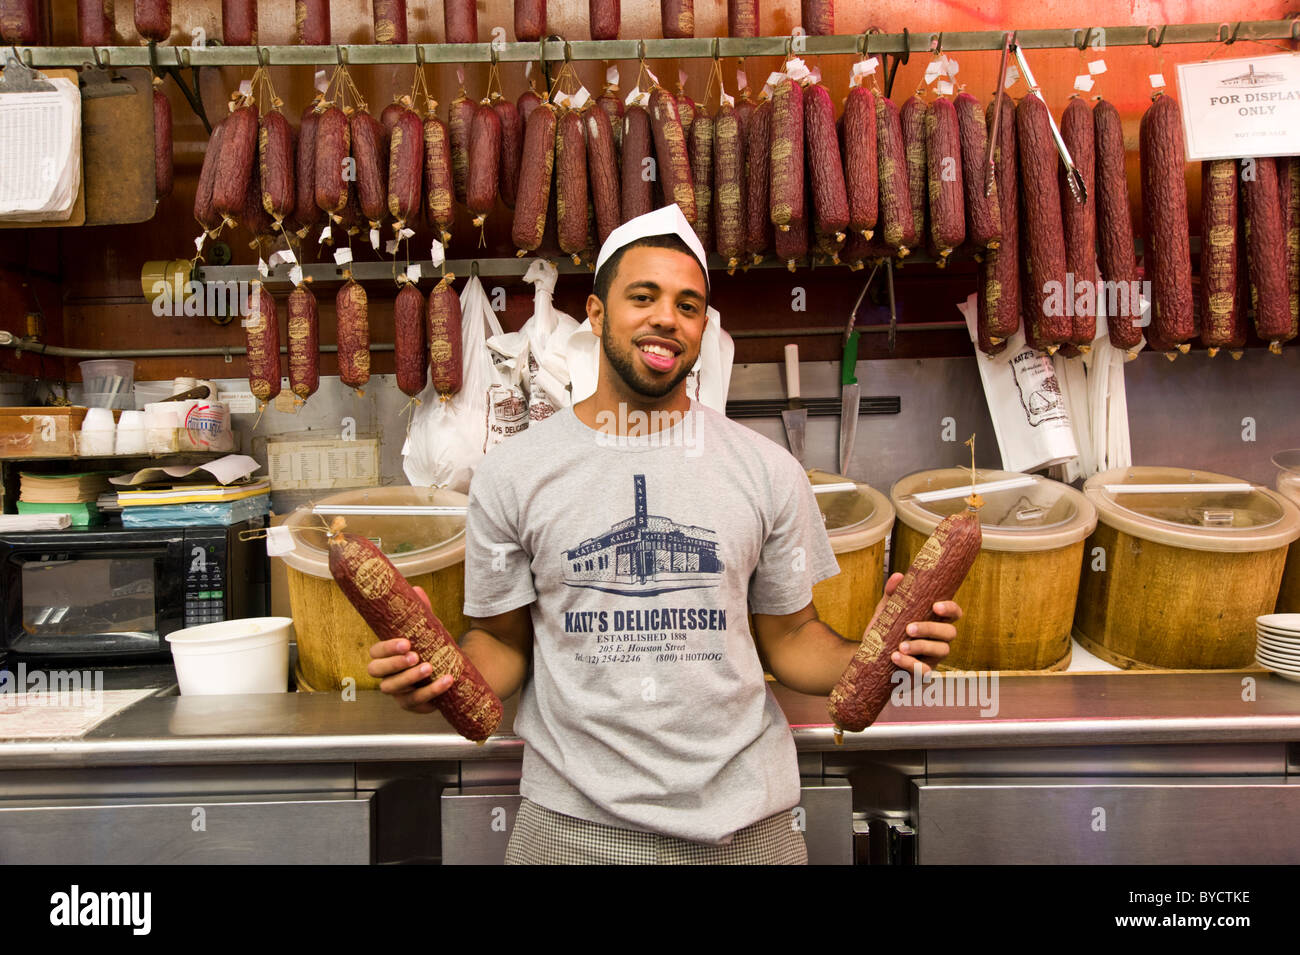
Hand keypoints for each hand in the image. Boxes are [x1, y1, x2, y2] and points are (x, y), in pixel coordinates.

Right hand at [365, 586, 454, 713]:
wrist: (450, 670)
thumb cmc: (431, 649)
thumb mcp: (428, 630)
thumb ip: (421, 613)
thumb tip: (416, 589)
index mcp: (386, 656)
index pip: (375, 653)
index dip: (387, 649)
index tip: (406, 642)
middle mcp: (387, 675)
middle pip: (377, 672)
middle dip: (394, 664)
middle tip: (414, 656)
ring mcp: (398, 692)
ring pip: (394, 688)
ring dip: (411, 678)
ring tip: (430, 667)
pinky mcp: (413, 705)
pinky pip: (418, 701)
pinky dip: (432, 691)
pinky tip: (446, 680)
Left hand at [865, 572, 963, 676]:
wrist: (870, 658)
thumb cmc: (886, 631)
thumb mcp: (887, 611)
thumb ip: (892, 594)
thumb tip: (899, 576)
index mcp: (935, 621)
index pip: (954, 614)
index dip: (951, 609)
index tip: (936, 607)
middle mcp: (939, 639)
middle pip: (950, 633)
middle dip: (931, 629)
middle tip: (909, 628)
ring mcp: (934, 657)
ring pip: (941, 651)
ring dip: (921, 647)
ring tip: (900, 646)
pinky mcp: (923, 673)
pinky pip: (925, 671)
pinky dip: (911, 664)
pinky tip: (896, 658)